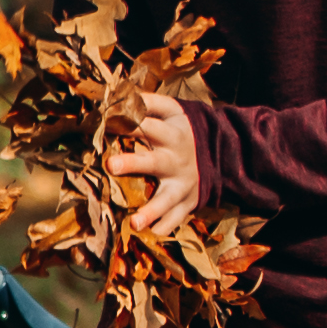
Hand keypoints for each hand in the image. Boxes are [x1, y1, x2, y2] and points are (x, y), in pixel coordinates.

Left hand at [113, 91, 204, 236]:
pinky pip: (176, 218)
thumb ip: (148, 103)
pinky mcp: (187, 202)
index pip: (147, 124)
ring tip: (134, 222)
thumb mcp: (172, 112)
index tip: (104, 120)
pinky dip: (165, 227)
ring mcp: (183, 183)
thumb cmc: (181, 131)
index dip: (126, 121)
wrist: (223, 154)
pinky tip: (151, 234)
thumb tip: (116, 93)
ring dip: (151, 210)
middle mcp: (176, 159)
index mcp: (171, 133)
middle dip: (132, 163)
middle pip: (153, 161)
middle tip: (110, 166)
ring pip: (166, 199)